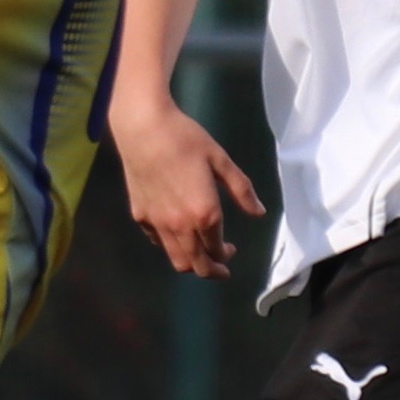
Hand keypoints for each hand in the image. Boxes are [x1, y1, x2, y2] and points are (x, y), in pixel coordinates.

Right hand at [108, 84, 265, 279]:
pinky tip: (177, 232)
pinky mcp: (140, 215)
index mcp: (205, 213)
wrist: (144, 129)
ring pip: (176, 259)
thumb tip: (259, 213)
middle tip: (221, 268)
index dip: (226, 255)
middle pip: (197, 265)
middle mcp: (180, 225)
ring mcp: (157, 223)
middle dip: (212, 271)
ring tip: (200, 255)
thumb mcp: (221, 161)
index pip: (217, 250)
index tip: (232, 250)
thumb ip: (242, 191)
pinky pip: (158, 242)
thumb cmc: (187, 140)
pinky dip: (171, 245)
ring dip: (192, 263)